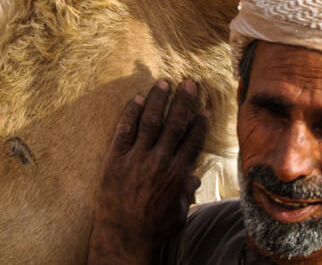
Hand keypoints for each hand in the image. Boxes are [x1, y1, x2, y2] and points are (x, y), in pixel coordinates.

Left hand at [87, 79, 209, 264]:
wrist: (124, 239)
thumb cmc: (154, 229)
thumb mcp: (179, 211)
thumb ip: (186, 191)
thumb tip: (193, 177)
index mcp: (178, 173)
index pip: (192, 140)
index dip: (200, 123)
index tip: (205, 108)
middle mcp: (160, 161)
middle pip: (175, 124)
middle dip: (183, 101)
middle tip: (189, 83)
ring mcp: (137, 158)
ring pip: (150, 121)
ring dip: (158, 100)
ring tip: (163, 83)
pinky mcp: (116, 159)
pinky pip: (124, 130)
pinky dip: (131, 113)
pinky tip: (137, 99)